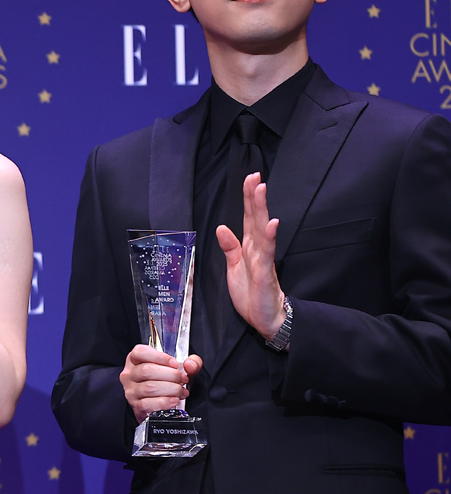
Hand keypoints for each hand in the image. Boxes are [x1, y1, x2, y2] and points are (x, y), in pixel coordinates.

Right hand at [120, 345, 201, 423]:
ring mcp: (131, 391)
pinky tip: (174, 400)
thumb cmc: (165, 382)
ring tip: (181, 391)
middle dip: (170, 375)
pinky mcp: (136, 406)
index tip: (175, 364)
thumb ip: (190, 362)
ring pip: (149, 388)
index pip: (140, 352)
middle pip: (146, 370)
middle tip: (182, 379)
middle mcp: (129, 374)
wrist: (157, 406)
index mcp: (135, 360)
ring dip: (171, 389)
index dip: (160, 357)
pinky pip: (148, 404)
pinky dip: (164, 402)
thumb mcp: (177, 369)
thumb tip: (190, 365)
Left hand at [216, 172, 286, 339]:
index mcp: (249, 247)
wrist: (265, 318)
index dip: (248, 199)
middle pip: (255, 218)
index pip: (248, 218)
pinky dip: (268, 238)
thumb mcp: (234, 267)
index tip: (249, 179)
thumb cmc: (251, 293)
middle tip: (255, 175)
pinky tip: (271, 224)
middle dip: (254, 196)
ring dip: (261, 209)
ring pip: (261, 229)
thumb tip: (221, 227)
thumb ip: (229, 247)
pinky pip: (267, 253)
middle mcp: (258, 249)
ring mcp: (263, 259)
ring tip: (261, 189)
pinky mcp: (265, 273)